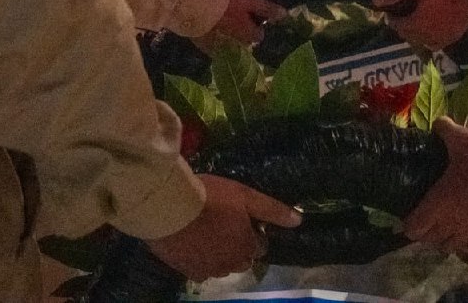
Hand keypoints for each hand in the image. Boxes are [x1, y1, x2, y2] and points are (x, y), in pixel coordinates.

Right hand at [146, 175, 301, 280]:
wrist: (168, 208)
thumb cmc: (210, 197)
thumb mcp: (245, 196)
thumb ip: (272, 210)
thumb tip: (299, 220)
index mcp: (247, 246)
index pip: (260, 246)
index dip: (253, 231)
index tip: (242, 218)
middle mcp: (231, 263)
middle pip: (242, 259)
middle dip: (239, 246)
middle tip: (226, 225)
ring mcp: (208, 269)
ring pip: (222, 266)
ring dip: (221, 254)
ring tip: (209, 232)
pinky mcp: (187, 271)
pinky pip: (201, 270)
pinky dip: (201, 260)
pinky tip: (194, 243)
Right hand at [202, 0, 286, 45]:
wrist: (195, 6)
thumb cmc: (225, 2)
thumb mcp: (249, 1)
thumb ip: (267, 9)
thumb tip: (285, 15)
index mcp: (250, 35)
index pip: (259, 35)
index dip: (255, 25)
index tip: (248, 16)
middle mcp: (238, 47)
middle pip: (245, 42)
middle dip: (242, 33)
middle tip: (233, 18)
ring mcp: (222, 50)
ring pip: (230, 46)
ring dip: (229, 38)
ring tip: (220, 22)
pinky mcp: (206, 50)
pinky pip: (215, 48)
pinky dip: (215, 41)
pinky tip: (209, 28)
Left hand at [373, 0, 467, 49]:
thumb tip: (375, 0)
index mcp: (417, 24)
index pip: (397, 26)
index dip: (391, 18)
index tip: (391, 10)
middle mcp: (428, 37)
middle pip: (408, 35)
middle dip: (403, 26)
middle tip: (402, 14)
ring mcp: (442, 39)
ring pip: (421, 41)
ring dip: (415, 33)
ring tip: (416, 20)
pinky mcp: (453, 38)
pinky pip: (435, 43)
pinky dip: (429, 38)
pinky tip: (431, 28)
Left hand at [404, 118, 467, 253]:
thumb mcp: (461, 139)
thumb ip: (445, 129)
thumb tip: (437, 122)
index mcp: (438, 204)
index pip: (414, 228)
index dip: (408, 224)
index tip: (407, 218)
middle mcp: (451, 224)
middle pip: (430, 240)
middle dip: (425, 232)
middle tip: (425, 220)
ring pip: (449, 247)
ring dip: (443, 240)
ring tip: (444, 229)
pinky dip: (465, 244)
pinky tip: (466, 235)